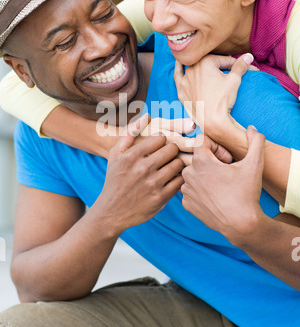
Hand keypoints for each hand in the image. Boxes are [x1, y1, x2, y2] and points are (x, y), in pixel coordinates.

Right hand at [99, 114, 184, 233]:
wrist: (111, 211)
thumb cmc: (115, 180)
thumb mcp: (115, 155)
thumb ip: (129, 133)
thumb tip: (147, 115)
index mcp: (132, 156)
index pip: (160, 138)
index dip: (163, 141)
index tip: (161, 146)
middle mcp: (142, 168)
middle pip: (172, 149)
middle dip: (172, 151)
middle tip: (169, 156)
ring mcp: (153, 184)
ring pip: (178, 165)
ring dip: (177, 164)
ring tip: (171, 167)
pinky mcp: (161, 198)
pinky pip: (179, 182)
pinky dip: (178, 179)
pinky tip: (171, 180)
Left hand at [174, 53, 254, 135]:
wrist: (212, 120)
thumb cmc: (223, 100)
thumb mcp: (234, 80)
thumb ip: (240, 65)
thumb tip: (248, 56)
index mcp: (205, 62)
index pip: (223, 60)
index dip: (235, 64)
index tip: (244, 69)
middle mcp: (192, 68)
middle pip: (208, 63)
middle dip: (219, 65)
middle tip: (228, 69)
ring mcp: (185, 80)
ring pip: (192, 68)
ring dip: (199, 65)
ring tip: (203, 60)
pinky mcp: (181, 90)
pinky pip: (178, 77)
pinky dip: (178, 69)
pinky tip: (178, 63)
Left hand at [181, 126, 264, 244]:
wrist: (241, 224)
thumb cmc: (246, 193)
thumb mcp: (254, 164)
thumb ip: (255, 142)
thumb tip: (252, 129)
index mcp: (200, 161)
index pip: (202, 141)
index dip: (217, 148)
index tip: (227, 159)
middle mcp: (188, 173)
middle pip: (197, 157)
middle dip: (211, 161)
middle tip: (227, 173)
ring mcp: (186, 190)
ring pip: (193, 173)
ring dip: (205, 176)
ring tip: (221, 185)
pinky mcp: (186, 203)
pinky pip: (191, 190)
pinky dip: (201, 191)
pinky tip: (214, 197)